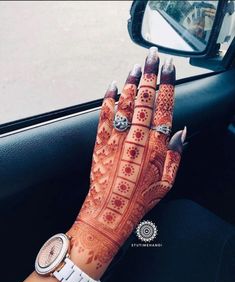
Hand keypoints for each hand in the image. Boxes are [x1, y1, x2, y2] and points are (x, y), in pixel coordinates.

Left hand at [67, 47, 185, 278]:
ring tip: (137, 66)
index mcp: (155, 147)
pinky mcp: (101, 142)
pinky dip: (109, 100)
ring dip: (132, 83)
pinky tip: (113, 87)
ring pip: (126, 104)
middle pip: (146, 100)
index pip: (164, 109)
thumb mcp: (167, 182)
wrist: (110, 211)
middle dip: (150, 75)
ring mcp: (118, 139)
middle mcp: (137, 139)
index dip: (167, 87)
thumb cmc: (139, 199)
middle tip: (153, 57)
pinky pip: (105, 116)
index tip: (169, 70)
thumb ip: (176, 155)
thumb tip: (180, 132)